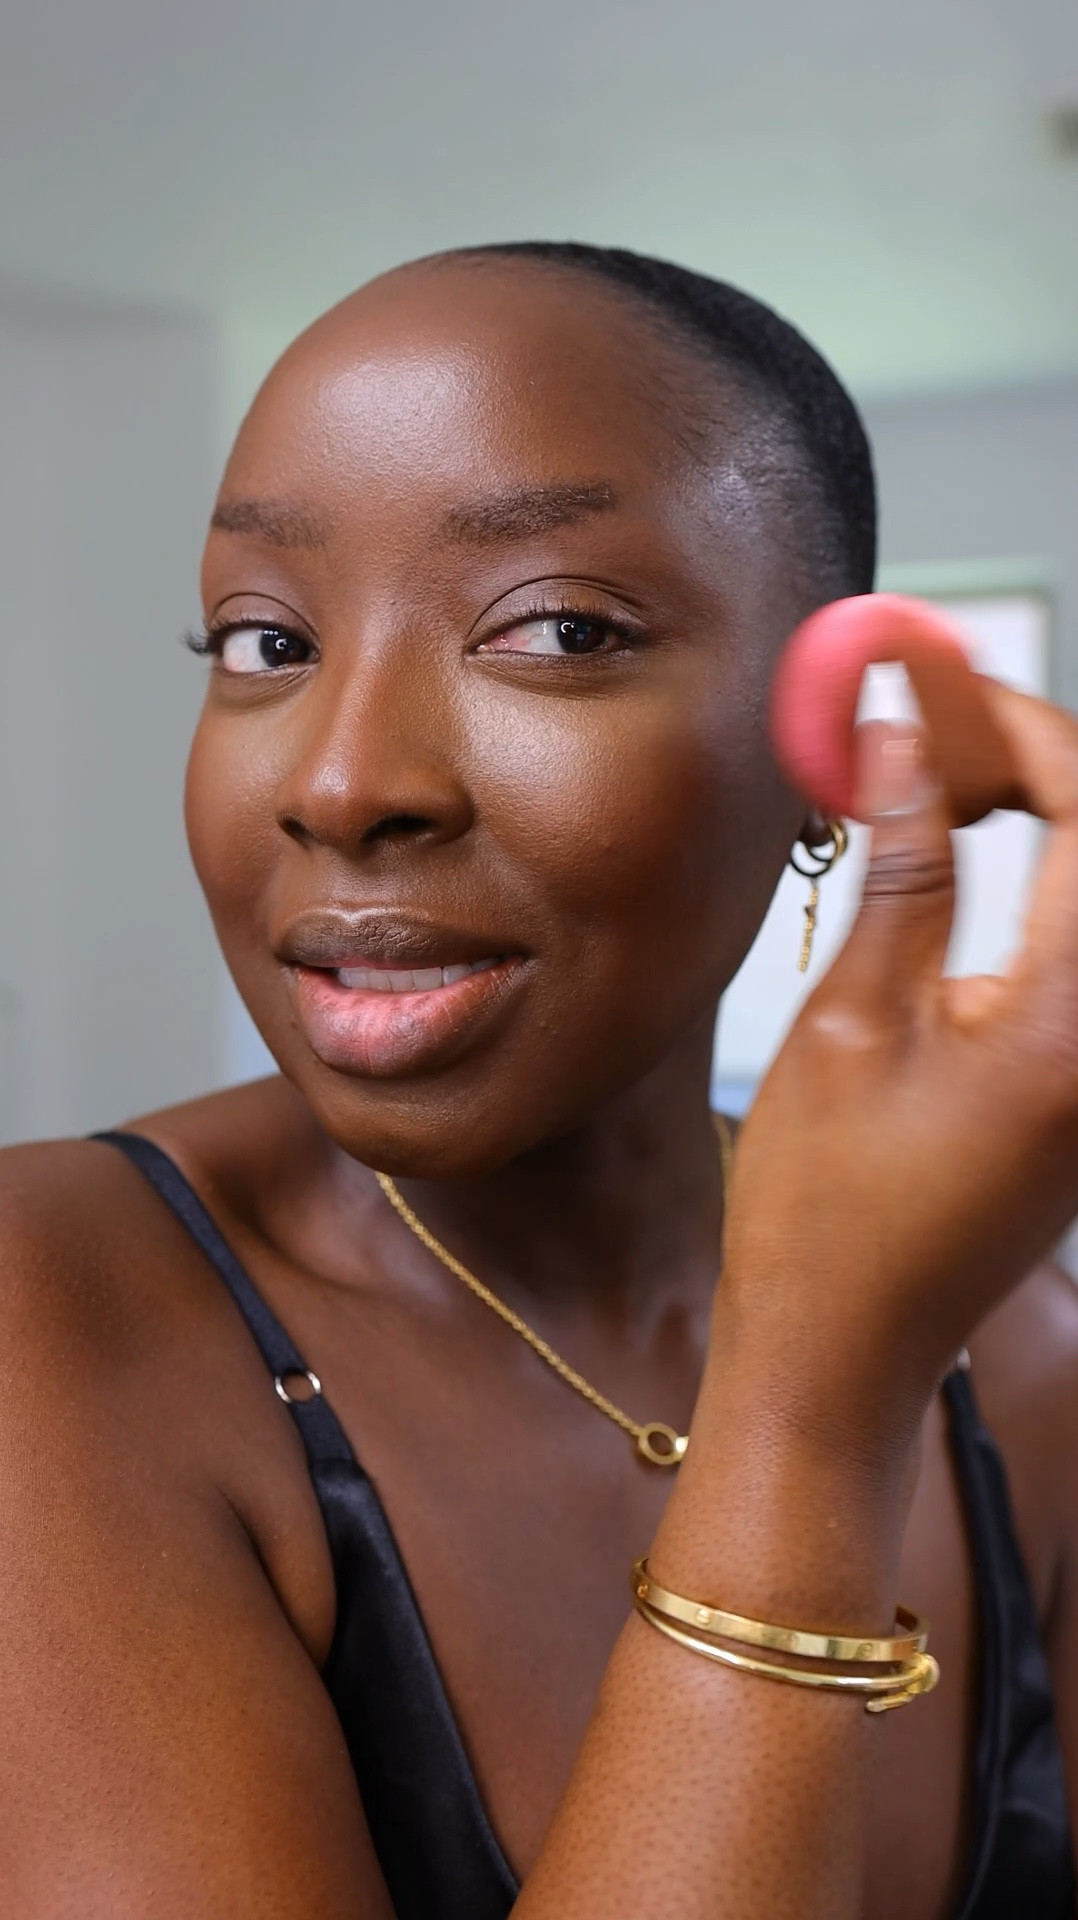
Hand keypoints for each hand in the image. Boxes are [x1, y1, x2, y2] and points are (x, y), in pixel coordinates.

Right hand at [719, 684, 1077, 1453]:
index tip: (931, 682)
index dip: (1016, 727)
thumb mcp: (849, 1022)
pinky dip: (1046, 869)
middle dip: (1037, 756)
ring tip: (944, 770)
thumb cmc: (826, 1218)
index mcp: (1069, 1029)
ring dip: (1044, 808)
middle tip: (933, 717)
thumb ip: (902, 866)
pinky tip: (977, 842)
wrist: (845, 1352)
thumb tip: (902, 741)